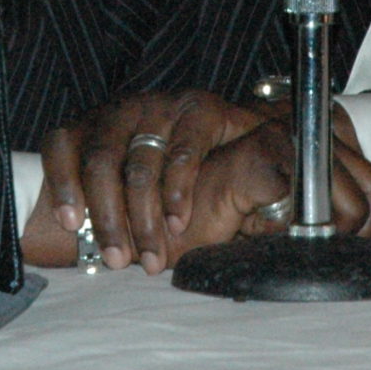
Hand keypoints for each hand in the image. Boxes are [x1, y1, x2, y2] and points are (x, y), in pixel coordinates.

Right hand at [28, 94, 370, 271]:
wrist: (118, 177)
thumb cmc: (182, 193)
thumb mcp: (225, 186)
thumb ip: (261, 197)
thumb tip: (307, 222)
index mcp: (198, 113)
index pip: (192, 131)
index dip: (183, 180)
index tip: (179, 225)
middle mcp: (152, 107)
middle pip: (143, 157)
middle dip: (142, 217)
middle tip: (147, 262)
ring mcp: (108, 115)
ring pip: (102, 159)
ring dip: (108, 214)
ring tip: (116, 257)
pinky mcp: (68, 128)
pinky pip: (64, 151)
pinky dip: (66, 188)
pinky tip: (70, 221)